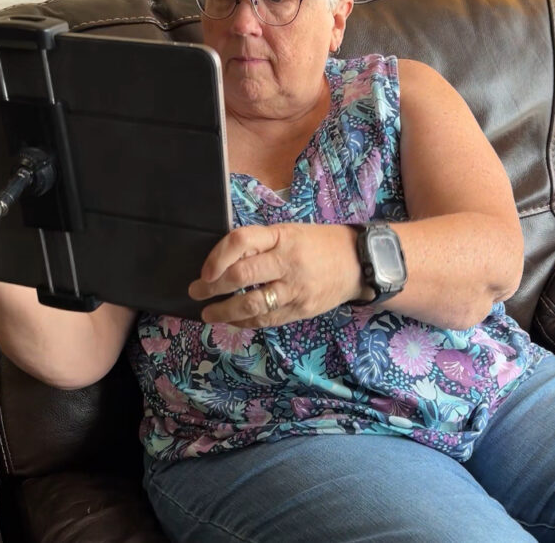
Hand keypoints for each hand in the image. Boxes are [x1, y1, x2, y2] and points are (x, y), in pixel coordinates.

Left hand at [188, 224, 363, 327]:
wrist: (359, 262)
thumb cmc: (319, 243)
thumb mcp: (290, 233)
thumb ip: (260, 245)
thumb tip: (223, 261)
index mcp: (282, 237)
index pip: (241, 241)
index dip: (217, 256)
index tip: (204, 270)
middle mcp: (287, 262)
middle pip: (241, 276)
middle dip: (212, 287)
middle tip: (195, 292)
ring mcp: (295, 289)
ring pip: (251, 305)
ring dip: (224, 311)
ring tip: (208, 314)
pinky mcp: (300, 310)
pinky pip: (267, 320)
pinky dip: (245, 322)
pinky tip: (232, 321)